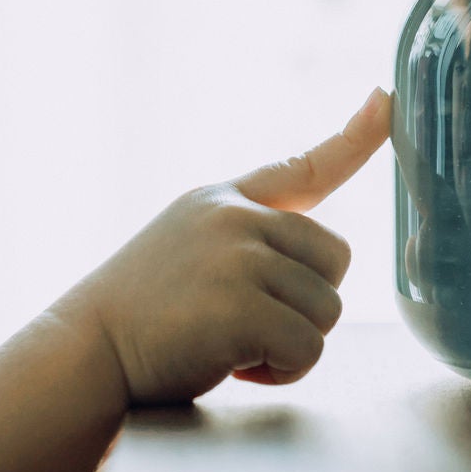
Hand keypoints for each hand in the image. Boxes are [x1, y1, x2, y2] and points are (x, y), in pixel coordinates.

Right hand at [55, 88, 391, 405]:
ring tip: (229, 344)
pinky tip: (231, 364)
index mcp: (223, 201)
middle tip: (248, 324)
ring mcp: (238, 258)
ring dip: (290, 343)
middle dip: (306, 303)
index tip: (386, 100)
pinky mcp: (241, 307)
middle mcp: (235, 218)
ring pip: (327, 309)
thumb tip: (317, 251)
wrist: (84, 353)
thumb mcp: (187, 245)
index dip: (355, 137)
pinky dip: (280, 371)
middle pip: (336, 260)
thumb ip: (245, 236)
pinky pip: (308, 348)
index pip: (303, 166)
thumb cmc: (139, 316)